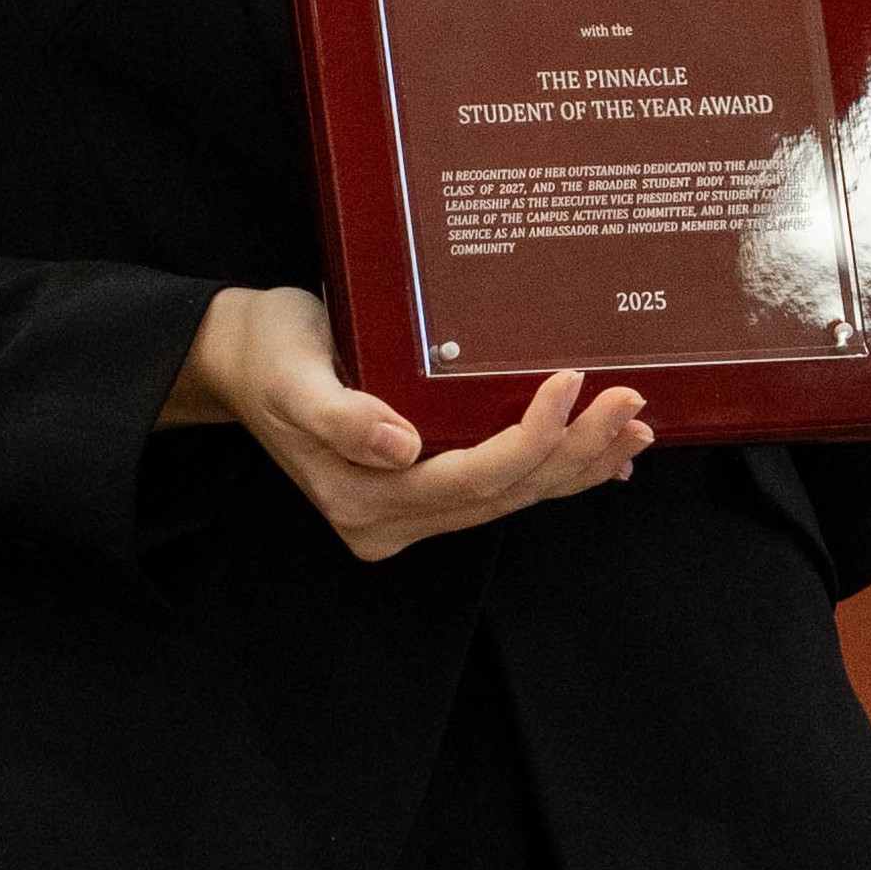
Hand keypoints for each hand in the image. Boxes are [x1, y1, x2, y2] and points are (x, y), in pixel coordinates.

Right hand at [164, 286, 650, 563]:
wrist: (236, 359)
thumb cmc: (265, 351)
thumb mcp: (292, 374)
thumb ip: (341, 415)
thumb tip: (400, 447)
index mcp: (361, 498)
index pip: (470, 479)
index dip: (530, 438)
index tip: (571, 384)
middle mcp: (389, 518)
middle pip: (502, 494)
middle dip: (573, 452)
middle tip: (630, 402)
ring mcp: (406, 510)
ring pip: (510, 497)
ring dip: (576, 465)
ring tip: (634, 428)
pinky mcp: (420, 487)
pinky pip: (499, 490)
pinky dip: (553, 472)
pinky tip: (603, 459)